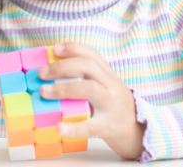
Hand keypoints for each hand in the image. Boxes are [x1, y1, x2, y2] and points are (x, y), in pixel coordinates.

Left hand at [38, 43, 145, 159]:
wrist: (140, 133)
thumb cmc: (115, 109)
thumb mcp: (106, 89)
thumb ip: (86, 80)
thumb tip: (51, 73)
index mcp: (108, 76)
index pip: (92, 55)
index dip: (73, 49)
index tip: (54, 49)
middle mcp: (111, 86)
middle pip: (89, 66)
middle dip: (63, 66)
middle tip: (42, 73)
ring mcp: (112, 105)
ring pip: (90, 89)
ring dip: (64, 88)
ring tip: (44, 92)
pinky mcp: (109, 126)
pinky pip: (92, 126)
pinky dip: (74, 127)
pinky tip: (59, 127)